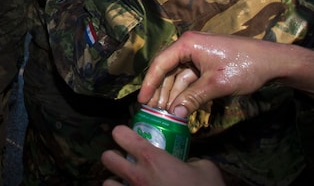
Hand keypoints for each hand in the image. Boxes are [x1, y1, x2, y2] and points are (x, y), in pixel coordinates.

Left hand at [101, 125, 224, 185]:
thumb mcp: (206, 169)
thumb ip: (192, 161)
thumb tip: (190, 164)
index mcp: (152, 158)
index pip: (121, 134)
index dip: (122, 133)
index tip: (128, 136)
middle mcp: (137, 175)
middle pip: (107, 158)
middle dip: (115, 157)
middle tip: (127, 160)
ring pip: (107, 183)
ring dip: (115, 181)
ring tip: (127, 182)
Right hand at [137, 31, 313, 118]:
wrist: (273, 62)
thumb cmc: (243, 66)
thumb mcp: (216, 84)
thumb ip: (192, 98)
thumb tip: (173, 114)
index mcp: (188, 44)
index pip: (160, 63)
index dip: (149, 83)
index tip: (142, 101)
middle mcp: (190, 47)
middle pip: (167, 70)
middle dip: (161, 91)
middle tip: (153, 111)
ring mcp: (199, 55)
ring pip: (179, 77)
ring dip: (173, 95)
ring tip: (165, 113)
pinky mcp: (207, 64)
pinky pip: (190, 79)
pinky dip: (186, 93)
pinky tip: (181, 108)